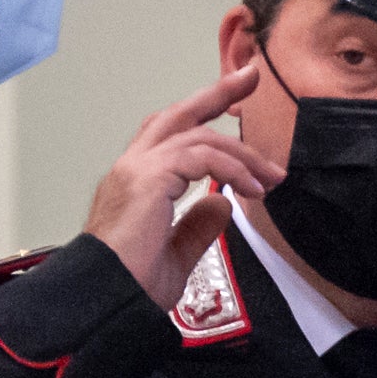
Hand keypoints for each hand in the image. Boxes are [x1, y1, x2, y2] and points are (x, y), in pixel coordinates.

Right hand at [83, 64, 284, 308]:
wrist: (105, 300)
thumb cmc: (130, 286)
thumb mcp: (174, 255)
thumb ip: (196, 227)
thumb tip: (221, 205)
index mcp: (136, 182)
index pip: (170, 135)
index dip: (202, 115)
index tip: (235, 104)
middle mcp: (133, 168)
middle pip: (178, 115)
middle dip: (217, 93)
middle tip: (250, 76)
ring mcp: (138, 170)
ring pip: (198, 137)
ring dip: (241, 153)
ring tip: (271, 177)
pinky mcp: (149, 179)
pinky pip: (201, 157)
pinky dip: (232, 168)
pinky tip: (251, 188)